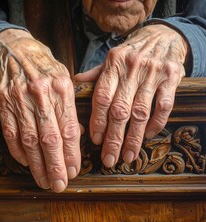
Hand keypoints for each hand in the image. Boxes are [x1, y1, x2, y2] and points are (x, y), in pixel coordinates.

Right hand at [0, 29, 80, 191]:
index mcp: (61, 88)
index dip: (72, 154)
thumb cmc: (43, 65)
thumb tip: (78, 133)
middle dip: (56, 166)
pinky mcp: (3, 104)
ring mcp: (19, 100)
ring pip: (30, 140)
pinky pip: (11, 133)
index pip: (69, 129)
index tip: (75, 170)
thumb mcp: (64, 78)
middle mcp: (41, 96)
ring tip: (45, 181)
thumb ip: (71, 106)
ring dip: (38, 165)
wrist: (12, 48)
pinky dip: (18, 151)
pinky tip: (27, 163)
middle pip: (50, 139)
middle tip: (60, 184)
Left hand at [75, 24, 188, 166]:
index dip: (98, 121)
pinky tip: (148, 136)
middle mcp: (132, 68)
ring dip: (134, 138)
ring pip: (141, 113)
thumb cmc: (132, 51)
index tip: (95, 141)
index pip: (102, 98)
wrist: (162, 36)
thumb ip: (96, 74)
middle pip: (120, 110)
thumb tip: (76, 82)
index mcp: (113, 64)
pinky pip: (164, 106)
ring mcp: (153, 74)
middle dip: (113, 138)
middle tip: (109, 159)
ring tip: (127, 156)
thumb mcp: (111, 58)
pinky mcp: (171, 78)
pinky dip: (156, 123)